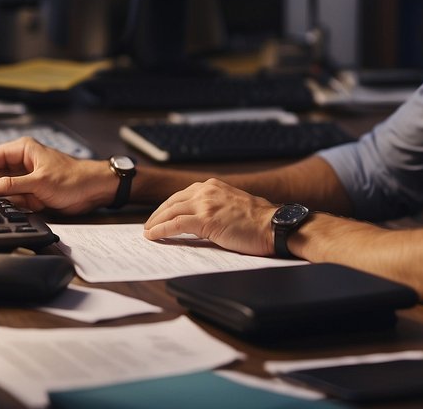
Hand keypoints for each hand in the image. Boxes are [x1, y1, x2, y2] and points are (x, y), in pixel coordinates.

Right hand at [0, 137, 110, 213]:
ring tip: (1, 201)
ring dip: (3, 195)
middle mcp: (23, 162)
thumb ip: (10, 185)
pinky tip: (16, 205)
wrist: (93, 190)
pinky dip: (14, 202)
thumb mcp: (38, 183)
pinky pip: (15, 197)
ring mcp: (27, 177)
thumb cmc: (72, 179)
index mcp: (24, 150)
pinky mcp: (32, 191)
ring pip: (5, 187)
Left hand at [143, 178, 276, 256]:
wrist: (274, 225)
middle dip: (158, 214)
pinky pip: (175, 224)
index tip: (160, 215)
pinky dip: (161, 230)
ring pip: (171, 211)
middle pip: (172, 201)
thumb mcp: (233, 205)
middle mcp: (207, 191)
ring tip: (148, 232)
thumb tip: (200, 221)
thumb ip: (215, 207)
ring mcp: (205, 204)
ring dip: (156, 222)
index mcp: (213, 186)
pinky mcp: (206, 219)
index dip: (168, 206)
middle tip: (149, 225)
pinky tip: (153, 236)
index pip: (182, 195)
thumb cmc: (259, 221)